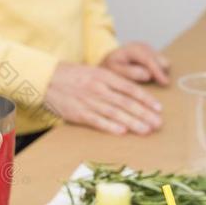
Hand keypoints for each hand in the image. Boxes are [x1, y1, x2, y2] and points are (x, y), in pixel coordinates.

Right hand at [45, 62, 161, 134]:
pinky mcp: (77, 113)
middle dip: (144, 114)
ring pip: (114, 113)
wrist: (47, 79)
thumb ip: (112, 82)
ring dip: (132, 123)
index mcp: (104, 77)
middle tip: (158, 124)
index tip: (158, 109)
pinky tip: (122, 132)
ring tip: (146, 130)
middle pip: (126, 103)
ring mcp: (88, 101)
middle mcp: (99, 89)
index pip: (130, 89)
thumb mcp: (94, 72)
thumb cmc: (73, 76)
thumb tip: (132, 95)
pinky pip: (96, 120)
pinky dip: (109, 126)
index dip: (146, 99)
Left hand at [101, 42, 169, 85]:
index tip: (165, 82)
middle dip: (160, 72)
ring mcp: (149, 48)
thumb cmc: (110, 66)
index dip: (158, 71)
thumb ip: (129, 73)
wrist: (108, 59)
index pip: (149, 59)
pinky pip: (160, 63)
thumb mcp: (114, 70)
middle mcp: (143, 46)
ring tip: (146, 79)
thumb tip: (147, 75)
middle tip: (153, 83)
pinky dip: (156, 70)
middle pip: (161, 60)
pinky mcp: (152, 53)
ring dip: (158, 72)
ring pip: (163, 62)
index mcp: (133, 49)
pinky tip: (146, 75)